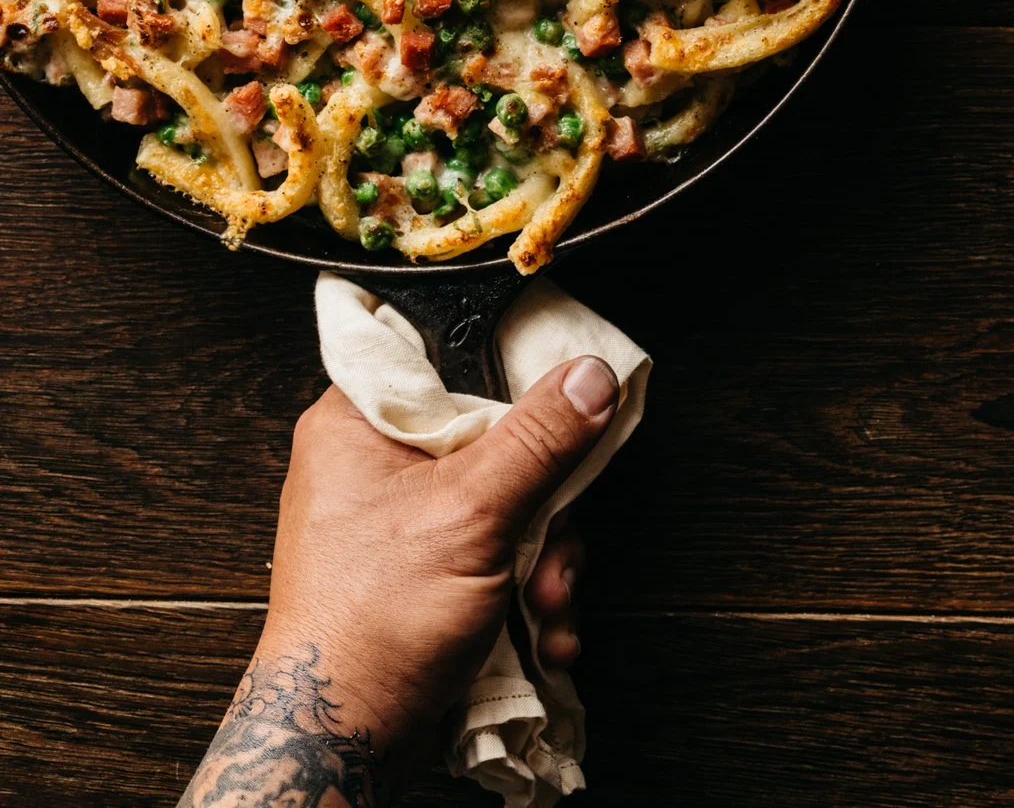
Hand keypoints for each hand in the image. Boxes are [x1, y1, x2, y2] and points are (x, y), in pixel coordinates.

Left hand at [256, 357, 618, 754]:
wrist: (341, 741)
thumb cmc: (373, 622)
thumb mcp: (471, 512)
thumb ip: (538, 438)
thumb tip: (591, 376)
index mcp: (359, 421)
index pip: (444, 353)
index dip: (507, 371)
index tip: (558, 398)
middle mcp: (374, 461)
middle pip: (492, 435)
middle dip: (543, 499)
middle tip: (554, 535)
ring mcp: (398, 521)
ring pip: (504, 501)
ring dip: (544, 555)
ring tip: (546, 599)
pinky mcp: (421, 572)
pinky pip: (493, 552)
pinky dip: (525, 589)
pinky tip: (539, 627)